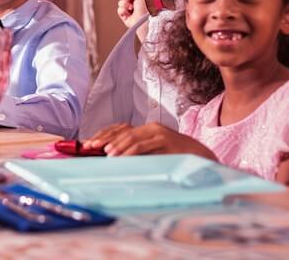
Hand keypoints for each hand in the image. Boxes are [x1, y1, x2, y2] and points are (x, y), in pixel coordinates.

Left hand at [82, 122, 215, 158]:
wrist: (200, 155)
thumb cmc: (174, 156)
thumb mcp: (153, 152)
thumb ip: (137, 153)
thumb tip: (112, 159)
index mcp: (145, 129)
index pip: (118, 130)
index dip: (102, 136)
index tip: (88, 144)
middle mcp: (150, 128)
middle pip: (122, 131)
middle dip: (104, 139)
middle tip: (90, 147)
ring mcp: (158, 133)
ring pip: (132, 138)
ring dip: (117, 146)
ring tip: (107, 154)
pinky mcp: (165, 140)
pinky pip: (144, 145)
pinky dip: (131, 151)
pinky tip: (122, 157)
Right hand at [117, 0, 147, 27]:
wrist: (145, 24)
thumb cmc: (147, 10)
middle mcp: (137, 3)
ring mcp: (131, 10)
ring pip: (121, 2)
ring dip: (124, 4)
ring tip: (130, 7)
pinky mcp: (126, 16)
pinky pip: (120, 10)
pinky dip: (123, 11)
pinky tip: (127, 12)